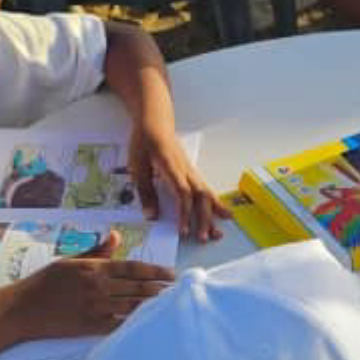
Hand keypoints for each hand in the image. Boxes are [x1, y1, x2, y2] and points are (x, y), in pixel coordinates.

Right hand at [18, 232, 173, 337]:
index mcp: (94, 268)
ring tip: (170, 304)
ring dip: (153, 306)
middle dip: (161, 289)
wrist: (23, 309)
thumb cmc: (45, 282)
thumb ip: (96, 251)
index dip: (156, 271)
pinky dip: (136, 323)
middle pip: (138, 288)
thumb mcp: (69, 260)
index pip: (133, 268)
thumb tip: (116, 236)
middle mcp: (98, 287)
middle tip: (179, 290)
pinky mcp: (90, 326)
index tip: (171, 274)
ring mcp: (95, 308)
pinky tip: (149, 322)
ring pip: (132, 306)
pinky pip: (119, 325)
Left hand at [130, 127, 229, 241]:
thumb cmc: (144, 142)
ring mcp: (191, 171)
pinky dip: (215, 204)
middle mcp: (186, 170)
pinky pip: (206, 190)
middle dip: (203, 219)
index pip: (183, 192)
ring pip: (206, 194)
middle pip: (200, 196)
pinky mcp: (192, 172)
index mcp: (171, 167)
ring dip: (212, 215)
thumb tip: (152, 216)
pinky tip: (223, 214)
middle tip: (202, 238)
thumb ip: (145, 192)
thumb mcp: (137, 167)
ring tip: (217, 233)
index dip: (184, 213)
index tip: (183, 231)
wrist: (155, 121)